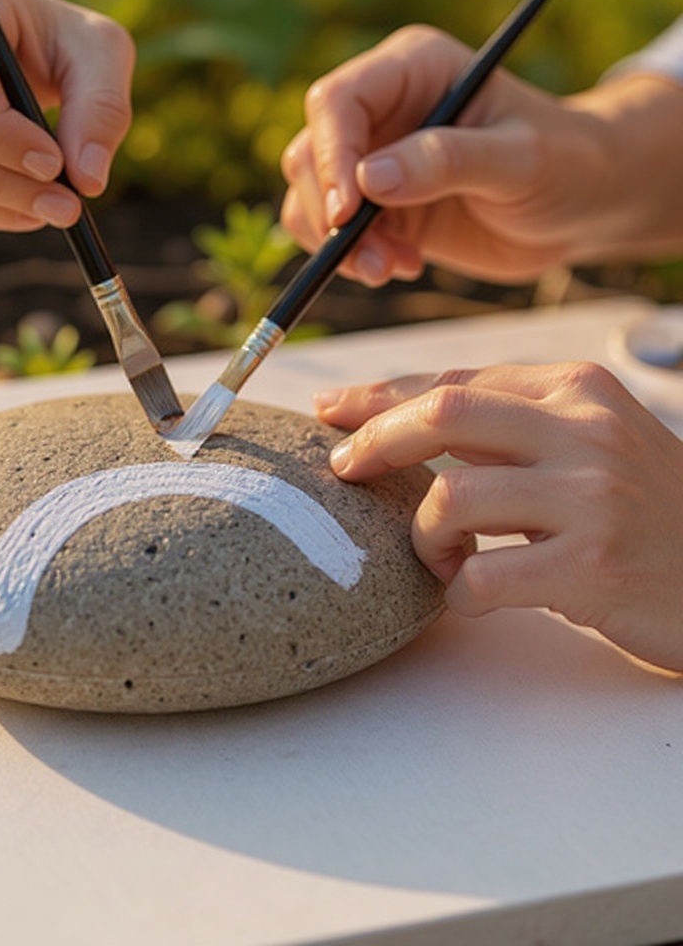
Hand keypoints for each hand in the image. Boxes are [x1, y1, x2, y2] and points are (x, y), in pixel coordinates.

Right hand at [280, 24, 650, 286]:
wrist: (582, 204)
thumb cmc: (565, 162)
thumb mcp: (518, 159)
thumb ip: (446, 161)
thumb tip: (370, 180)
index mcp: (412, 69)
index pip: (337, 101)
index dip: (331, 155)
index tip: (347, 212)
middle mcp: (382, 111)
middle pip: (310, 154)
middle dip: (328, 213)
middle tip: (371, 259)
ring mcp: (374, 162)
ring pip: (309, 200)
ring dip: (338, 246)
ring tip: (390, 268)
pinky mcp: (376, 209)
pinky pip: (332, 236)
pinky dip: (351, 260)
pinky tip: (402, 265)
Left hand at [314, 362, 682, 672]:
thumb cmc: (645, 511)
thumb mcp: (589, 443)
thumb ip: (510, 425)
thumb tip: (397, 417)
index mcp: (578, 391)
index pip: (456, 381)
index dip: (381, 397)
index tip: (332, 410)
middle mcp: (586, 431)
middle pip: (445, 412)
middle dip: (376, 438)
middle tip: (344, 467)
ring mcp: (592, 497)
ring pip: (452, 497)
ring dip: (425, 537)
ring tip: (443, 559)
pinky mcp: (594, 565)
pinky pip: (483, 575)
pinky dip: (458, 592)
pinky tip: (474, 595)